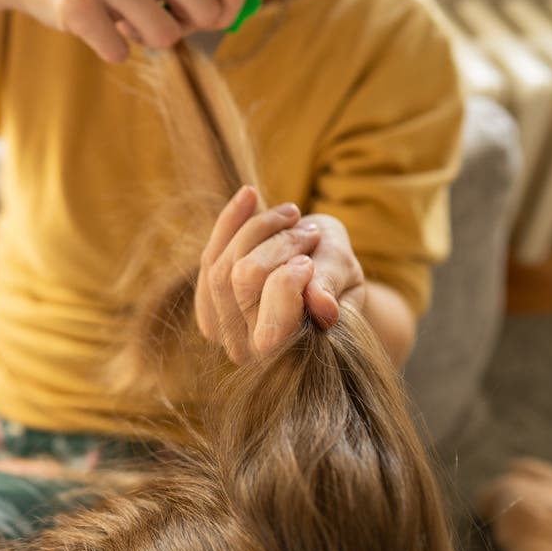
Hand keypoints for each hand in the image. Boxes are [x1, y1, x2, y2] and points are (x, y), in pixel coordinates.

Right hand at [10, 0, 249, 63]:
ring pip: (164, 37)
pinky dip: (110, 48)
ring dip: (145, 41)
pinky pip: (118, 51)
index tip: (202, 19)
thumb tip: (236, 14)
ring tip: (123, 20)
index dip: (227, 11)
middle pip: (206, 13)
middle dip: (186, 29)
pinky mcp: (78, 4)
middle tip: (157, 20)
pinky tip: (94, 26)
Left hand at [194, 186, 364, 363]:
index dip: (290, 278)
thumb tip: (323, 306)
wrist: (322, 282)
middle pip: (242, 278)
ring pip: (220, 262)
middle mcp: (245, 350)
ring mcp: (218, 327)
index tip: (312, 255)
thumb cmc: (339, 281)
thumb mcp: (346, 278)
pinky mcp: (205, 302)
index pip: (271, 318)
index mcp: (286, 355)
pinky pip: (209, 254)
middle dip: (280, 244)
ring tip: (293, 215)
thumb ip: (332, 288)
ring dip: (259, 228)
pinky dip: (231, 221)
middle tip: (311, 231)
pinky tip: (250, 195)